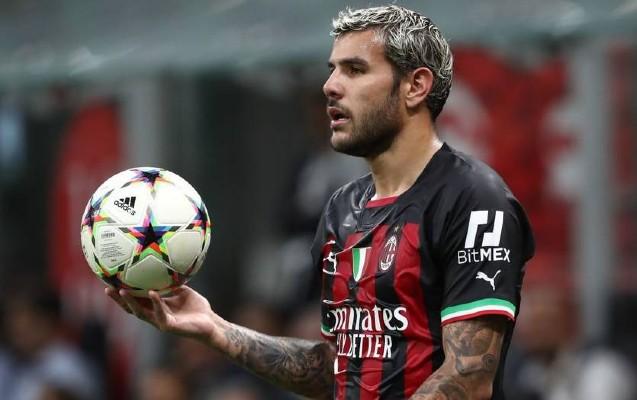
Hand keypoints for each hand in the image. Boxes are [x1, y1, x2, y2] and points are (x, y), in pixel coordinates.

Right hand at [105, 286, 220, 343]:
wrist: (210, 323)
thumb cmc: (196, 308)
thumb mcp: (182, 291)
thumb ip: (172, 283)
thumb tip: (165, 265)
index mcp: (156, 308)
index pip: (135, 301)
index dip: (123, 294)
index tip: (111, 282)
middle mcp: (155, 316)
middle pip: (132, 309)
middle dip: (119, 300)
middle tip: (108, 288)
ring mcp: (161, 322)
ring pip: (141, 313)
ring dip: (131, 302)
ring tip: (122, 291)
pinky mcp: (170, 326)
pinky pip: (160, 313)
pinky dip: (156, 303)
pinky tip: (151, 293)